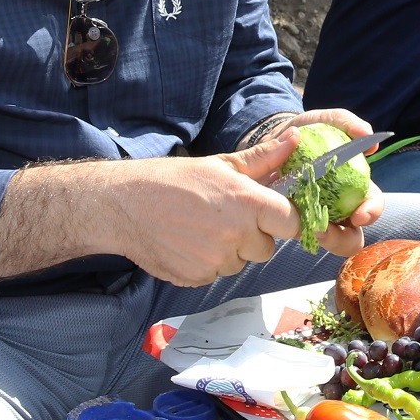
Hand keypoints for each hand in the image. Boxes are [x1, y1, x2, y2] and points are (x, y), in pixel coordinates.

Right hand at [101, 133, 303, 285]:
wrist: (125, 205)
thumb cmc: (173, 180)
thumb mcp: (220, 164)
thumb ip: (262, 159)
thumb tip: (294, 140)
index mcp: (247, 203)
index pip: (292, 223)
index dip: (285, 219)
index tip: (274, 215)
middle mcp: (236, 235)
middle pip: (266, 248)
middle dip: (253, 236)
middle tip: (226, 218)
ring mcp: (216, 260)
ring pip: (240, 263)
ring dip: (229, 250)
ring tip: (202, 228)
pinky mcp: (198, 278)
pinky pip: (216, 274)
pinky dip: (207, 263)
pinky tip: (188, 242)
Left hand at [239, 111, 387, 258]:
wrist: (272, 139)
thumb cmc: (307, 131)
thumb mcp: (324, 120)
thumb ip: (345, 121)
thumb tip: (367, 135)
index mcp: (354, 185)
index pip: (372, 203)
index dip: (371, 211)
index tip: (360, 215)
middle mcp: (340, 206)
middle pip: (354, 234)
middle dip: (345, 238)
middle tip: (326, 231)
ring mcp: (317, 217)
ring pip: (331, 241)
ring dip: (324, 241)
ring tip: (310, 231)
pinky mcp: (294, 222)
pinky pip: (302, 236)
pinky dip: (300, 234)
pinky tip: (287, 226)